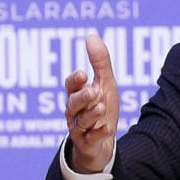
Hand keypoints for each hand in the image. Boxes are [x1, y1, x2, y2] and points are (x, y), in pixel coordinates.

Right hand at [64, 34, 119, 173]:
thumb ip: (99, 62)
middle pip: (73, 104)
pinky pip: (91, 139)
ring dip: (91, 114)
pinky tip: (108, 128)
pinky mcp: (87, 144)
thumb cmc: (101, 108)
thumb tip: (91, 35)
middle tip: (93, 91)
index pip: (71, 86)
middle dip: (82, 97)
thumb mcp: (105, 84)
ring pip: (81, 121)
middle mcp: (75, 112)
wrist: (102, 142)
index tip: (83, 74)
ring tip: (101, 106)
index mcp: (77, 95)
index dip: (75, 81)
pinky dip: (99, 134)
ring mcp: (80, 129)